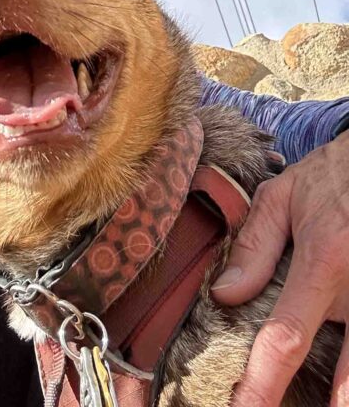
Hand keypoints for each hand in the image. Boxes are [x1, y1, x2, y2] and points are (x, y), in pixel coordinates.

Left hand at [211, 131, 348, 405]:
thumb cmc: (333, 176)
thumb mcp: (283, 196)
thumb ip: (255, 246)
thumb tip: (224, 295)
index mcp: (324, 261)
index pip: (286, 336)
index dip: (264, 383)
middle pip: (348, 378)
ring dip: (346, 391)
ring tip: (324, 403)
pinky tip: (341, 375)